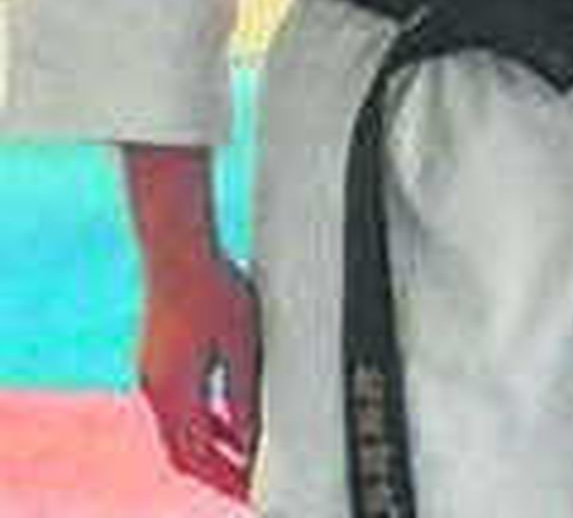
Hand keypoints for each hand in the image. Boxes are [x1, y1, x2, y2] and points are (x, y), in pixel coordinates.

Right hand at [136, 247, 259, 501]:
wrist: (177, 248)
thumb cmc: (212, 288)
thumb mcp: (241, 344)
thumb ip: (244, 394)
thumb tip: (251, 439)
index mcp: (174, 393)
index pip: (197, 457)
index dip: (226, 478)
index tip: (252, 492)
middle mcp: (156, 389)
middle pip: (183, 450)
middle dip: (216, 469)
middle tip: (247, 483)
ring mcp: (152, 373)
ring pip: (180, 425)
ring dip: (209, 443)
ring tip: (242, 456)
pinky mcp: (157, 356)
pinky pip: (179, 402)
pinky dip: (202, 415)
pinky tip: (225, 411)